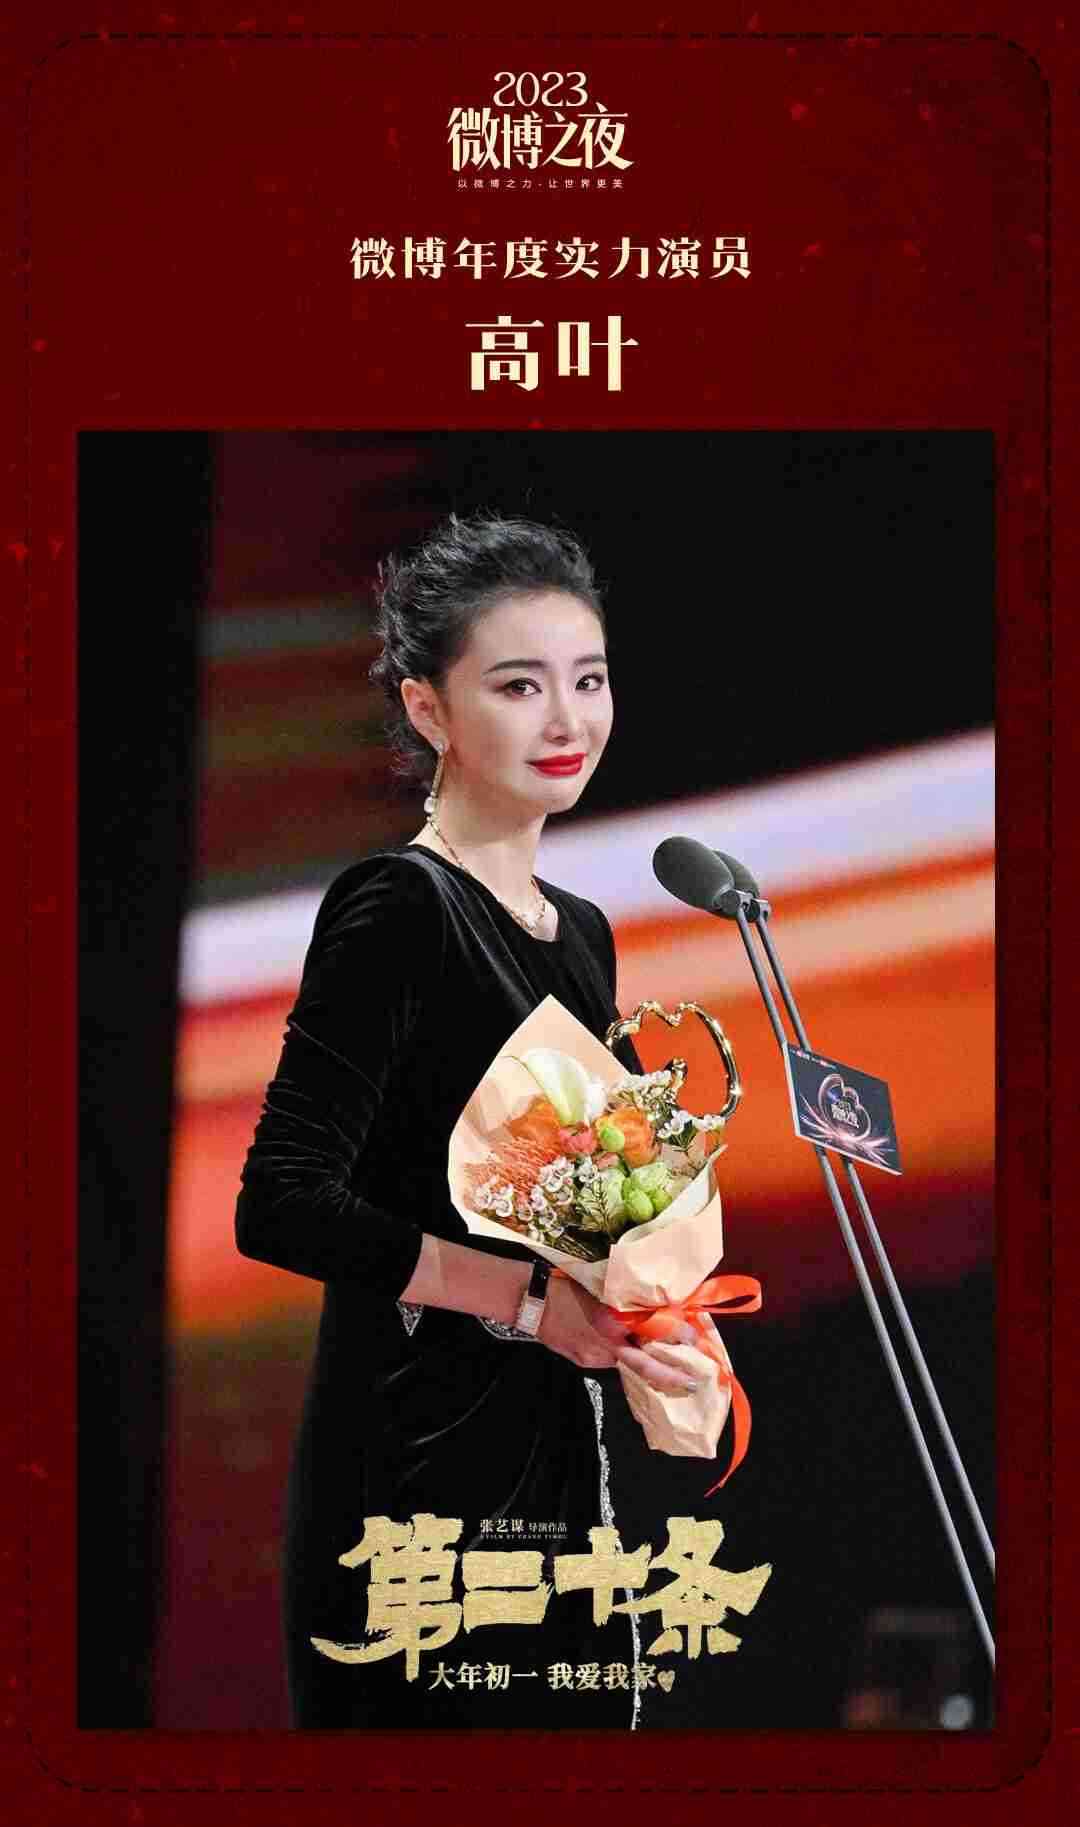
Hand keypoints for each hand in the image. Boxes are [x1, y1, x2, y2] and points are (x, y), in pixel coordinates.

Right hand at [537, 1277, 701, 1395]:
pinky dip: (618, 1354)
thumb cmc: (568, 1287)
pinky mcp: (583, 1361)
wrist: (532, 1301)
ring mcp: (593, 1358)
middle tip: (692, 1383)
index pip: (649, 1342)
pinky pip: (607, 1360)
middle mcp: (605, 1347)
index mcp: (611, 1326)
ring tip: (656, 1355)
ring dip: (639, 1359)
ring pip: (624, 1361)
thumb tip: (656, 1308)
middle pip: (642, 1367)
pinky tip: (617, 1344)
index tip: (694, 1351)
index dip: (673, 1347)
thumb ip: (627, 1305)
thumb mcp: (603, 1290)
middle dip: (668, 1376)